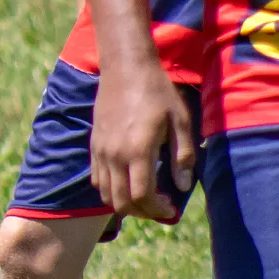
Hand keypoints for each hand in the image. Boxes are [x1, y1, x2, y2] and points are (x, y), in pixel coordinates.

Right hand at [90, 58, 195, 219]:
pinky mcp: (94, 144)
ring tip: (145, 196)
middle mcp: (115, 154)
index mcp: (138, 150)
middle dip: (143, 212)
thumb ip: (182, 156)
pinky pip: (97, 178)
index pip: (142, 196)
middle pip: (122, 201)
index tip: (171, 208)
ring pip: (106, 193)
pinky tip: (128, 180)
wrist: (125, 67)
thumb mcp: (180, 120)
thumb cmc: (157, 91)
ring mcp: (101, 150)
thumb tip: (183, 185)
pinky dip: (111, 189)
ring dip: (125, 203)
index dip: (157, 210)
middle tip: (160, 207)